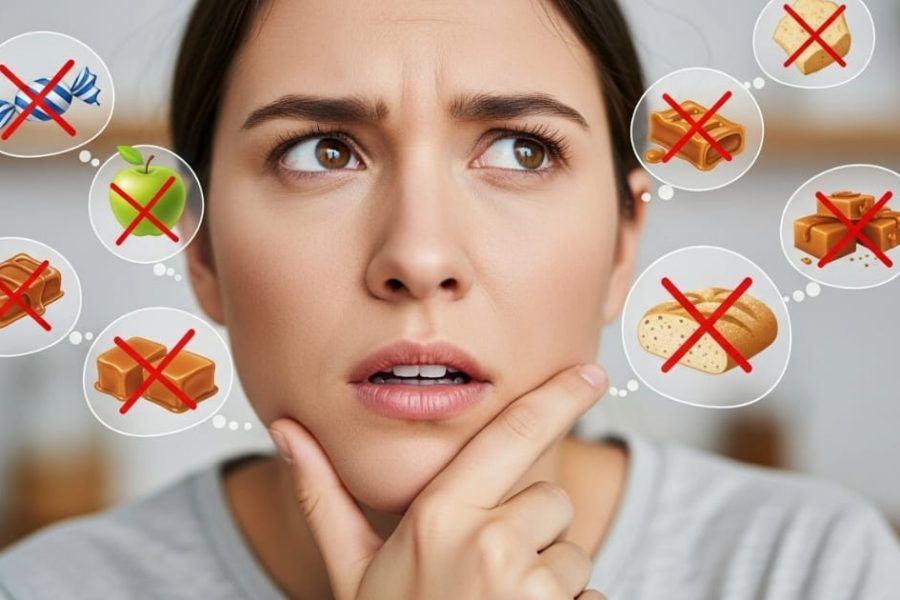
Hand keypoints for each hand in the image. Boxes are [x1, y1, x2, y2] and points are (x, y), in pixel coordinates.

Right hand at [269, 362, 608, 599]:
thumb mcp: (351, 571)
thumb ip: (324, 497)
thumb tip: (285, 430)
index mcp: (439, 515)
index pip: (514, 434)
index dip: (560, 396)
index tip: (592, 371)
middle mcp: (490, 543)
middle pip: (551, 499)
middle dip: (534, 528)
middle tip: (486, 571)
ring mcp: (530, 588)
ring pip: (574, 554)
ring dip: (551, 577)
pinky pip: (592, 599)